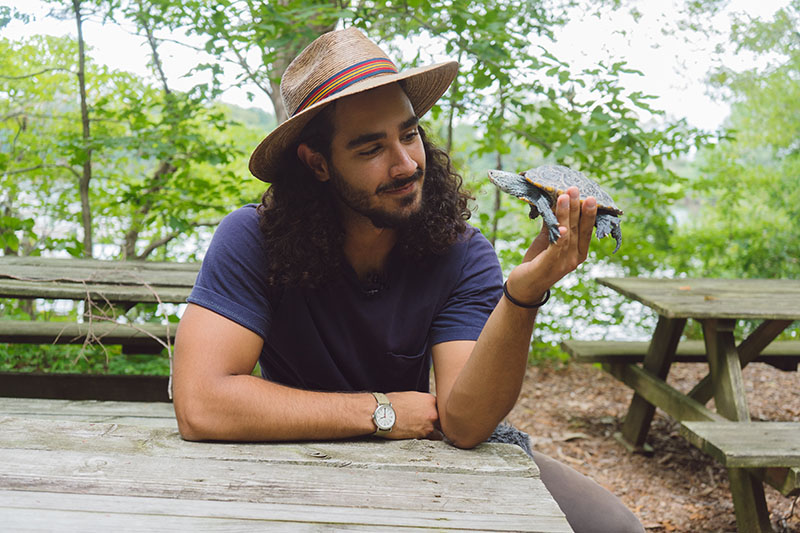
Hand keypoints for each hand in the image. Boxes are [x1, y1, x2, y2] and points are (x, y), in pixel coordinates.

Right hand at [383, 391, 438, 439]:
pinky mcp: (424, 434)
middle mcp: (433, 411)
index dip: (435, 411)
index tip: (430, 414)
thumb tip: (424, 406)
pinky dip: (428, 437)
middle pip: (441, 418)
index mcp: (429, 399)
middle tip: (426, 422)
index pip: (439, 406)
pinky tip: (420, 434)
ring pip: (439, 429)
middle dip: (436, 420)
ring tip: (422, 429)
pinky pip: (433, 437)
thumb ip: (421, 402)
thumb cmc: (392, 404)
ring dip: (433, 430)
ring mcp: (430, 423)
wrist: (383, 413)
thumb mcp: (410, 396)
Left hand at [506, 186, 596, 302]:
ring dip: (567, 214)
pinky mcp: (549, 266)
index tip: (588, 195)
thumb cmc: (537, 262)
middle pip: (579, 228)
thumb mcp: (547, 239)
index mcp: (578, 251)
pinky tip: (562, 227)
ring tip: (564, 196)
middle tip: (576, 188)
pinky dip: (560, 236)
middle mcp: (575, 258)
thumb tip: (555, 201)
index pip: (586, 229)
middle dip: (578, 207)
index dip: (588, 212)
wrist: (524, 288)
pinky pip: (556, 248)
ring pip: (568, 234)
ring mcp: (564, 263)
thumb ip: (554, 223)